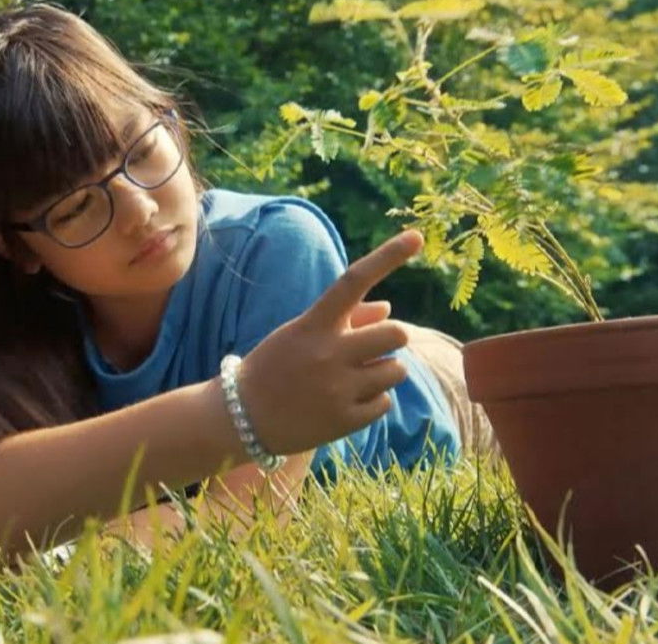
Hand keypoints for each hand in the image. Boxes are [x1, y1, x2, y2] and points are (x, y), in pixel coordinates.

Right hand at [236, 230, 422, 455]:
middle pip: (396, 333)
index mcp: (314, 324)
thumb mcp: (300, 334)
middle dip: (391, 341)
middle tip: (370, 350)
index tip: (416, 237)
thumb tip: (388, 308)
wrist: (240, 418)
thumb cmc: (275, 367)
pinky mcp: (345, 421)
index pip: (354, 280)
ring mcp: (337, 389)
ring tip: (351, 380)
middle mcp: (328, 353)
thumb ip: (345, 319)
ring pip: (396, 370)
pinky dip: (372, 402)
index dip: (388, 256)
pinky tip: (344, 404)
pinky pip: (385, 403)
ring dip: (382, 372)